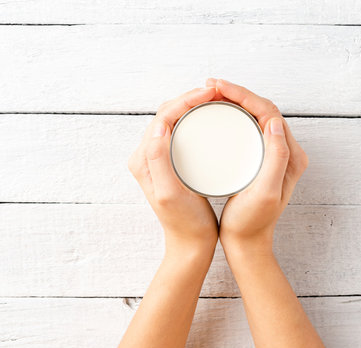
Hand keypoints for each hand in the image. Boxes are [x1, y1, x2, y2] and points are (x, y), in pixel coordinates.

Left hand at [128, 87, 218, 255]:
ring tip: (217, 99)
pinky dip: (196, 119)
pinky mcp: (172, 163)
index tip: (210, 93)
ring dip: (193, 105)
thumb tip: (159, 124)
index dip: (186, 100)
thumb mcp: (168, 194)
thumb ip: (158, 160)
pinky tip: (212, 117)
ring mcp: (159, 158)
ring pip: (175, 120)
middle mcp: (147, 155)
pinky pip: (182, 132)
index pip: (162, 117)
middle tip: (217, 91)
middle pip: (167, 114)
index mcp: (143, 159)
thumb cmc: (184, 223)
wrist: (191, 244)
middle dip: (190, 97)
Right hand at [205, 78, 308, 253]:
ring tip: (211, 94)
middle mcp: (285, 152)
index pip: (269, 112)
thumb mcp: (265, 193)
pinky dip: (233, 115)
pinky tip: (217, 113)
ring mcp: (272, 155)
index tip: (218, 87)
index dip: (244, 95)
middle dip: (238, 92)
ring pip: (255, 116)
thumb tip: (273, 121)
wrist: (246, 243)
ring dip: (235, 101)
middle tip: (210, 85)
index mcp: (290, 156)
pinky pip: (249, 128)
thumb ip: (276, 158)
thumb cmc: (252, 223)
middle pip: (263, 109)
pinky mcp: (259, 160)